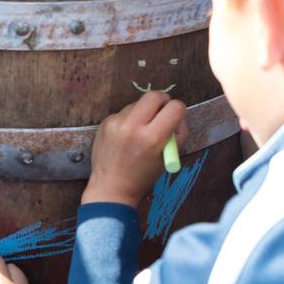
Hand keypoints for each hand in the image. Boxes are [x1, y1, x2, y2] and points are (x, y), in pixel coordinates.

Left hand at [81, 91, 187, 207]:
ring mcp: (116, 123)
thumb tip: (177, 115)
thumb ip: (177, 134)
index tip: (174, 118)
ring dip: (143, 112)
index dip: (178, 111)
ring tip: (139, 132)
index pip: (175, 107)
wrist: (111, 188)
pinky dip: (128, 120)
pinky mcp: (105, 123)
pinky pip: (123, 112)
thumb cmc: (143, 176)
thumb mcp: (167, 158)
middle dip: (162, 101)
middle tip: (161, 113)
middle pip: (154, 95)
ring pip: (137, 103)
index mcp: (152, 138)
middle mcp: (133, 126)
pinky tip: (125, 137)